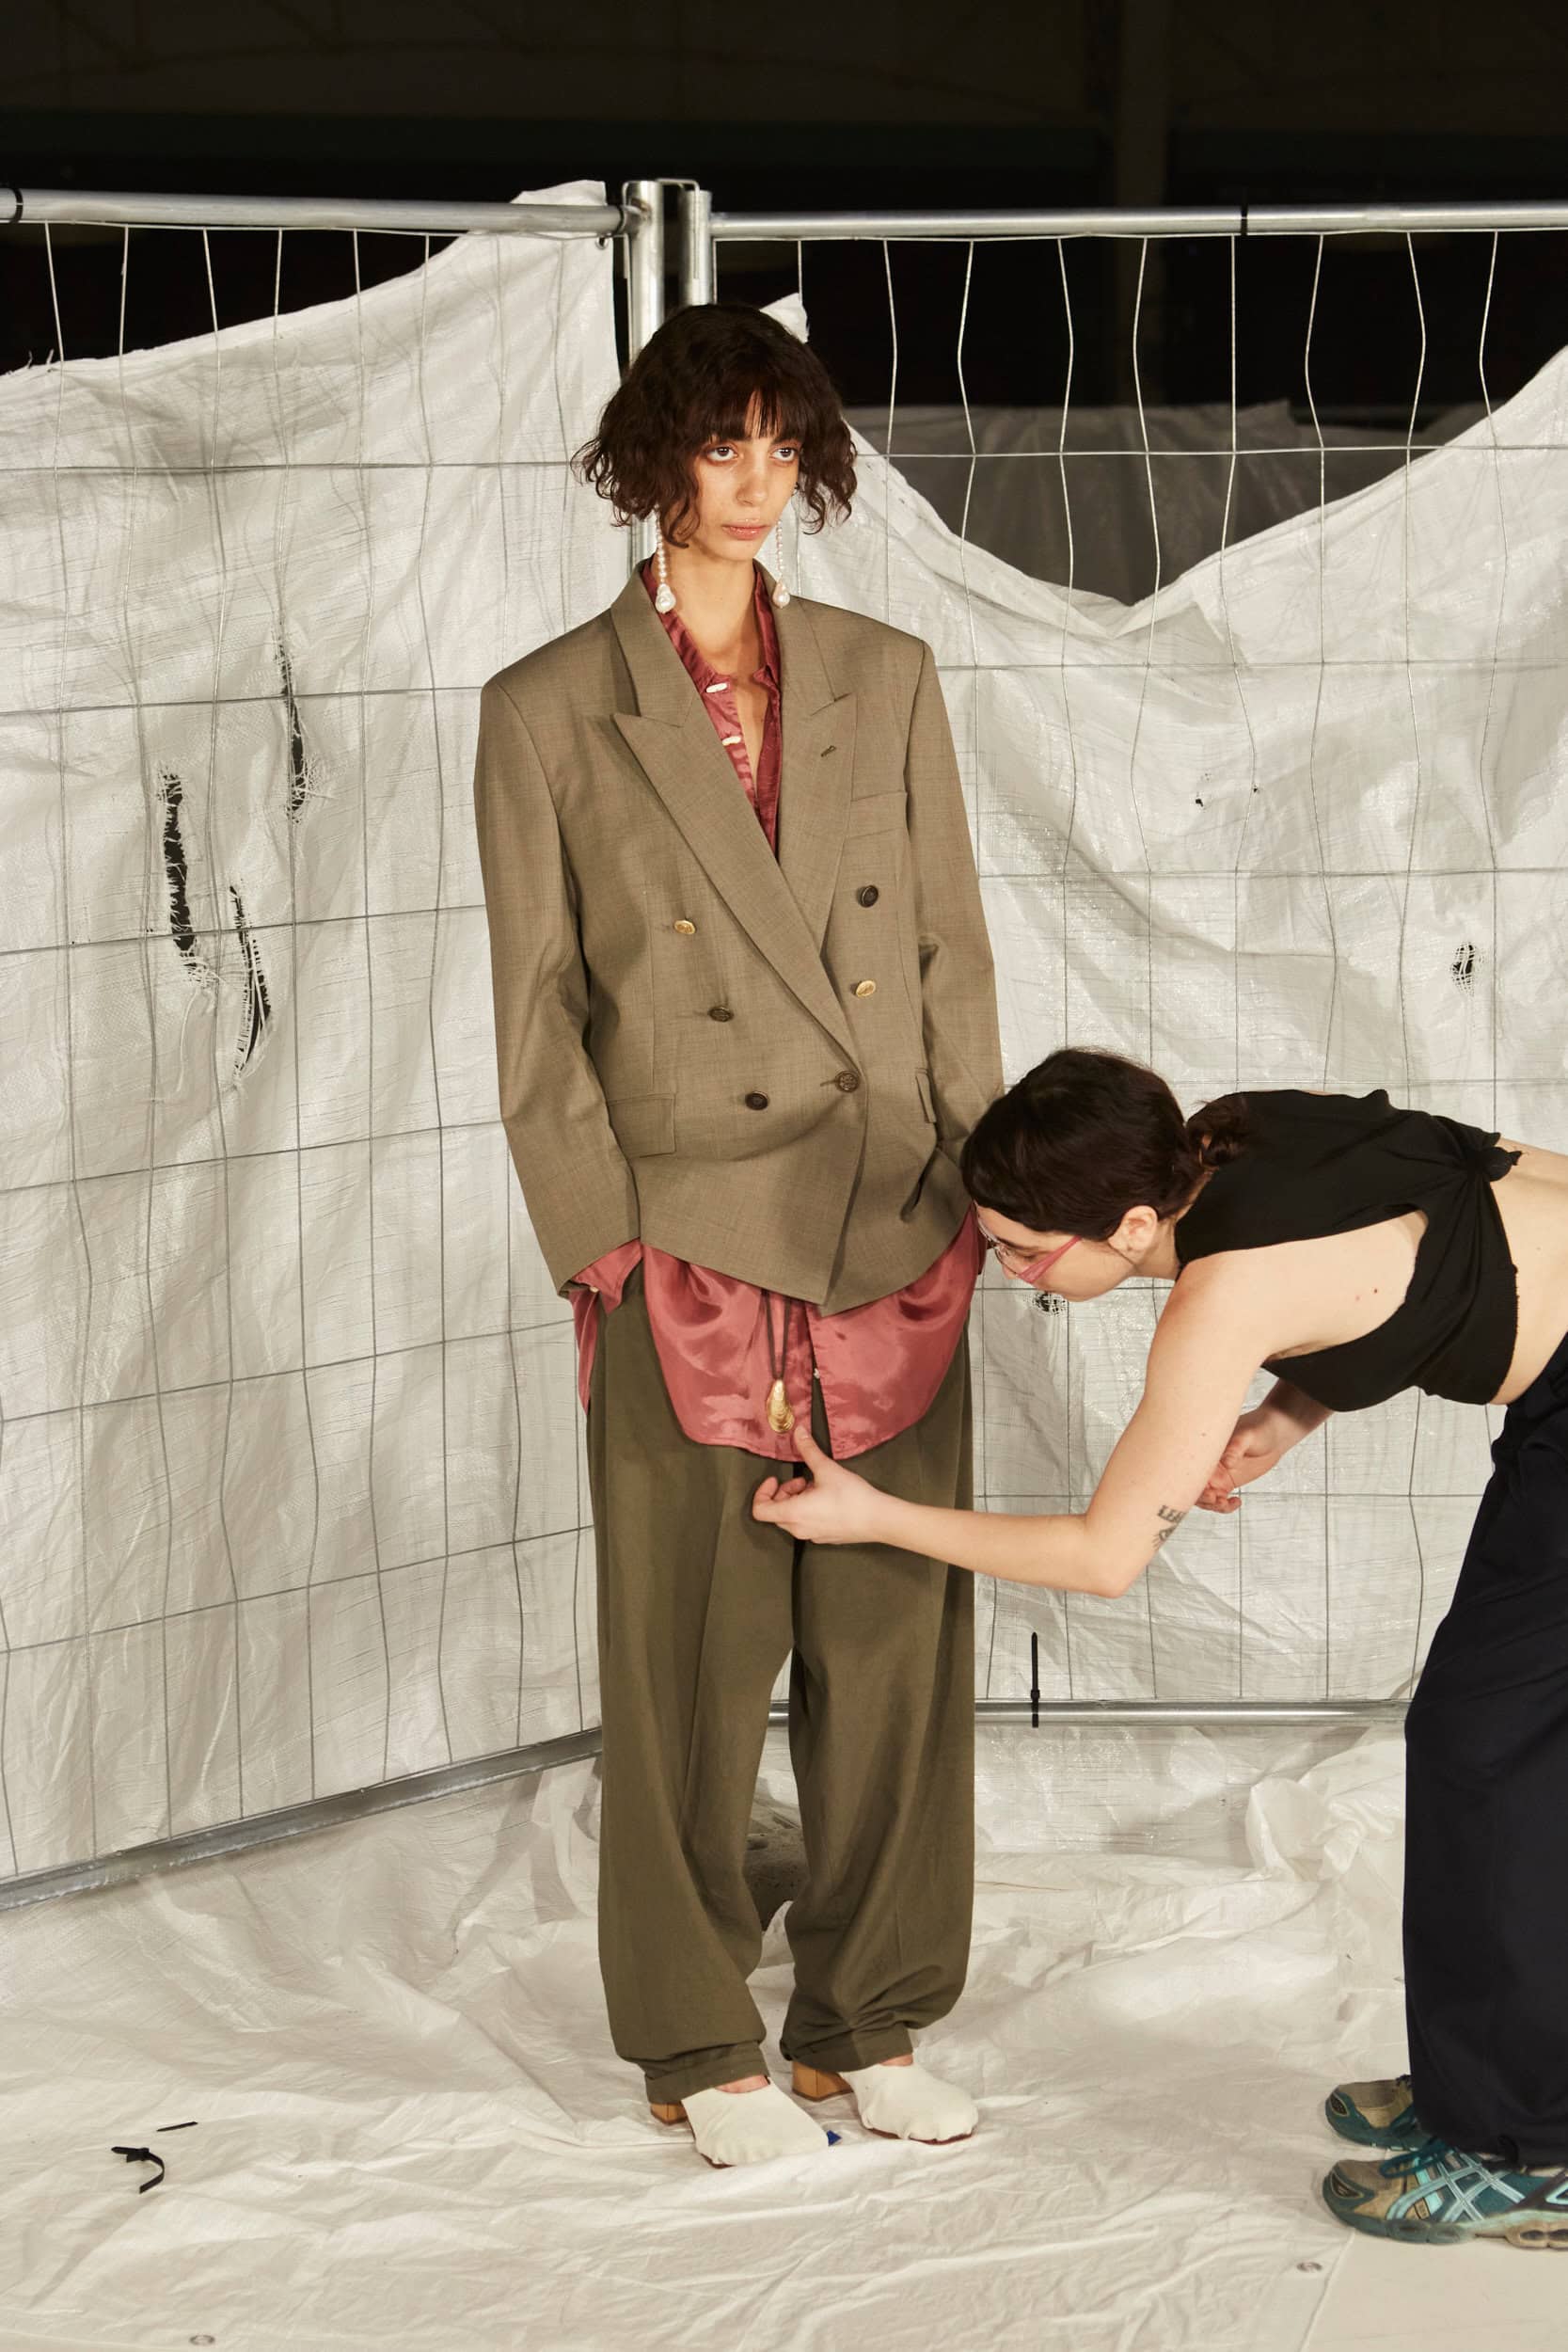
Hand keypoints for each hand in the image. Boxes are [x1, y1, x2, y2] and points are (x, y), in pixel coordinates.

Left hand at [751, 1419, 890, 1545]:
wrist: (878, 1519)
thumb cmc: (851, 1496)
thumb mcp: (827, 1469)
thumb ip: (808, 1450)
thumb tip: (798, 1432)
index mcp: (793, 1513)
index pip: (759, 1510)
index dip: (762, 1493)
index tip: (776, 1479)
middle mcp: (799, 1528)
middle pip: (775, 1512)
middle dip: (784, 1492)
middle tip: (802, 1479)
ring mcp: (812, 1535)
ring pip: (791, 1518)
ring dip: (797, 1500)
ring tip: (817, 1486)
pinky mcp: (824, 1537)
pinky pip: (806, 1524)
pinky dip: (808, 1509)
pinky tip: (827, 1498)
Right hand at [1196, 1406, 1293, 1512]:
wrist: (1275, 1435)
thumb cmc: (1259, 1428)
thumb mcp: (1247, 1436)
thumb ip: (1236, 1449)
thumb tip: (1227, 1462)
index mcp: (1208, 1450)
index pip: (1192, 1468)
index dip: (1194, 1481)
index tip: (1206, 1489)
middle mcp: (1210, 1464)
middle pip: (1195, 1486)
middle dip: (1201, 1497)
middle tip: (1215, 1498)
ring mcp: (1218, 1475)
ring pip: (1205, 1496)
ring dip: (1212, 1504)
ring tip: (1226, 1503)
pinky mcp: (1228, 1483)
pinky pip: (1220, 1500)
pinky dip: (1224, 1506)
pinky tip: (1236, 1502)